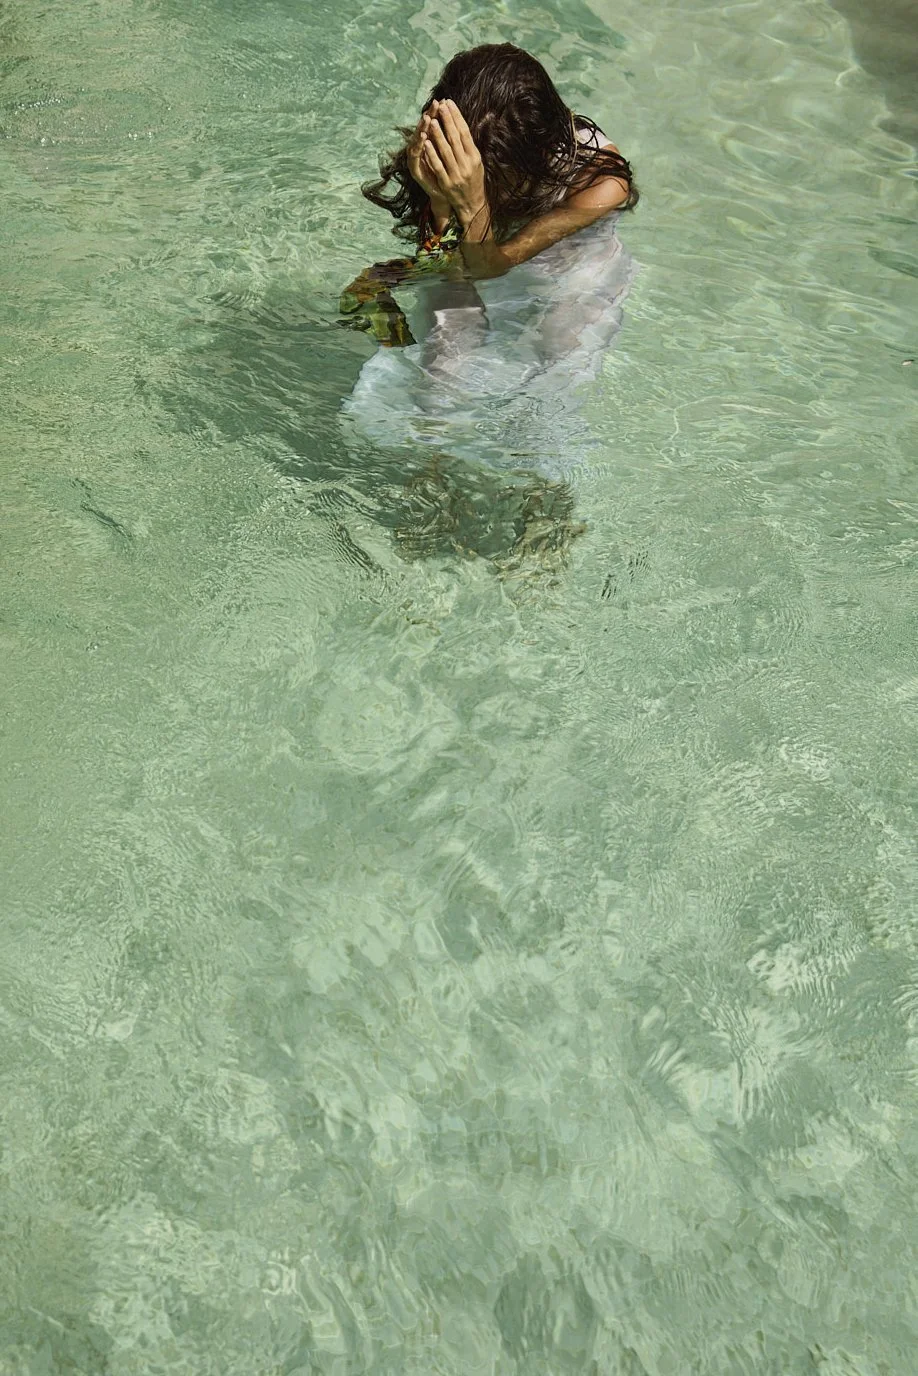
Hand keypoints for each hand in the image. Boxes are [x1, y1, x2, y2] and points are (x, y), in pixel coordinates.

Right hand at [407, 103, 450, 225]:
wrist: (444, 197)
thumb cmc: (449, 174)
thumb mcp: (450, 154)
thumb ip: (448, 138)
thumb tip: (454, 117)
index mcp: (428, 143)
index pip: (431, 124)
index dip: (437, 112)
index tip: (443, 101)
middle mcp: (420, 149)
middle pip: (423, 128)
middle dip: (429, 116)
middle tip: (434, 105)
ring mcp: (415, 159)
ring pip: (417, 140)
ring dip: (422, 128)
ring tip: (427, 118)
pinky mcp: (414, 169)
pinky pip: (417, 156)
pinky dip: (420, 147)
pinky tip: (424, 139)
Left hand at [419, 98, 487, 230]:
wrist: (473, 205)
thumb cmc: (473, 179)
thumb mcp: (476, 161)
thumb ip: (468, 145)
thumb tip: (461, 124)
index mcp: (475, 156)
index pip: (465, 132)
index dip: (456, 117)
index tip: (449, 103)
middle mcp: (467, 164)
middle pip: (456, 138)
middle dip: (447, 120)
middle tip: (440, 106)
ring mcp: (456, 174)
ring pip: (446, 151)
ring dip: (438, 135)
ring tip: (432, 120)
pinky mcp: (447, 183)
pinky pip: (438, 166)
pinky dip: (432, 154)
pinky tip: (426, 143)